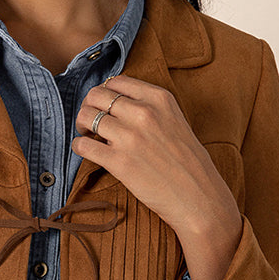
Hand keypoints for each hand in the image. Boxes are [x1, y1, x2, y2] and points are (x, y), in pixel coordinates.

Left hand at [70, 73, 242, 271]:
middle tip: (89, 121)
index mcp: (159, 99)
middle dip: (88, 106)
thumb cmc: (188, 164)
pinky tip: (86, 152)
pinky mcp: (119, 162)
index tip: (103, 105)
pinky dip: (79, 147)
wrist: (199, 197)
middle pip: (96, 95)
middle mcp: (143, 113)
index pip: (117, 82)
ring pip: (86, 117)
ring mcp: (130, 137)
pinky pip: (82, 146)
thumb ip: (150, 109)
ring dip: (81, 126)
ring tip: (88, 137)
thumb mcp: (175, 122)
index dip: (104, 93)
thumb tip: (117, 106)